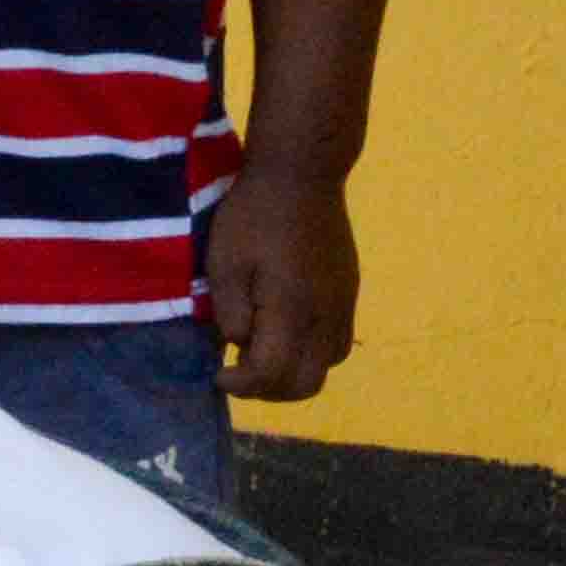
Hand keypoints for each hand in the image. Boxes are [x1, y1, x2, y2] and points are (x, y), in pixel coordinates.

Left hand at [206, 155, 358, 403]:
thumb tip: (240, 345)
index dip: (241, 386)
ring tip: (259, 351)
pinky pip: (336, 342)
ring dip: (291, 373)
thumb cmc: (253, 216)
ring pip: (326, 366)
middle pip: (306, 384)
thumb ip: (230, 314)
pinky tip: (283, 333)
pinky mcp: (349, 292)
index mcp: (292, 309)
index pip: (272, 375)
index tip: (217, 373)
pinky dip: (310, 353)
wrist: (303, 175)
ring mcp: (344, 304)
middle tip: (237, 370)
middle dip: (267, 390)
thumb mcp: (224, 266)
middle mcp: (326, 314)